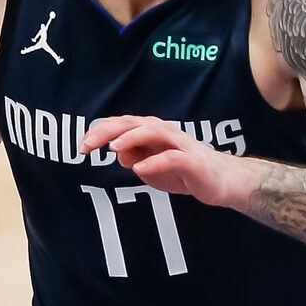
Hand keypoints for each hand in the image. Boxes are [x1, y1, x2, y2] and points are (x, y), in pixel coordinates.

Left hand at [79, 114, 250, 207]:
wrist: (223, 182)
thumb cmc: (185, 172)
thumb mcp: (152, 168)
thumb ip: (134, 157)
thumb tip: (118, 153)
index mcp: (153, 133)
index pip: (122, 125)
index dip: (100, 132)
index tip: (82, 146)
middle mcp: (165, 133)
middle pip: (133, 123)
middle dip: (108, 131)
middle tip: (86, 145)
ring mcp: (180, 145)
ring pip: (154, 132)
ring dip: (131, 138)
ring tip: (112, 148)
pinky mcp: (193, 162)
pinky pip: (172, 158)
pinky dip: (154, 162)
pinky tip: (138, 169)